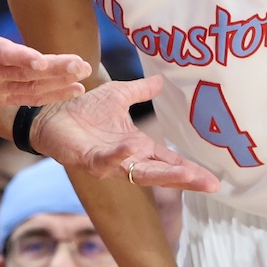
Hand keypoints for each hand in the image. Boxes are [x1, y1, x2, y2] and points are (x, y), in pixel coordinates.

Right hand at [0, 0, 91, 104]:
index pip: (1, 55)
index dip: (21, 58)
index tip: (41, 60)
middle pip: (24, 74)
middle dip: (54, 71)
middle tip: (80, 64)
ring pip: (30, 90)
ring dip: (59, 85)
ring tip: (83, 76)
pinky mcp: (0, 98)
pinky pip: (29, 99)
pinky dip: (52, 96)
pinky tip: (75, 89)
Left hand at [33, 76, 218, 191]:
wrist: (52, 113)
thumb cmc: (84, 109)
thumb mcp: (119, 95)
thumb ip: (141, 91)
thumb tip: (162, 81)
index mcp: (138, 147)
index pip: (169, 161)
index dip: (190, 170)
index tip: (214, 180)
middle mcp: (127, 160)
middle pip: (161, 174)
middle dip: (185, 180)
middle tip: (209, 185)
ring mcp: (109, 164)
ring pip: (139, 175)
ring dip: (162, 175)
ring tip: (185, 174)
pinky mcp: (88, 161)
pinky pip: (106, 162)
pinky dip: (119, 156)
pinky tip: (133, 148)